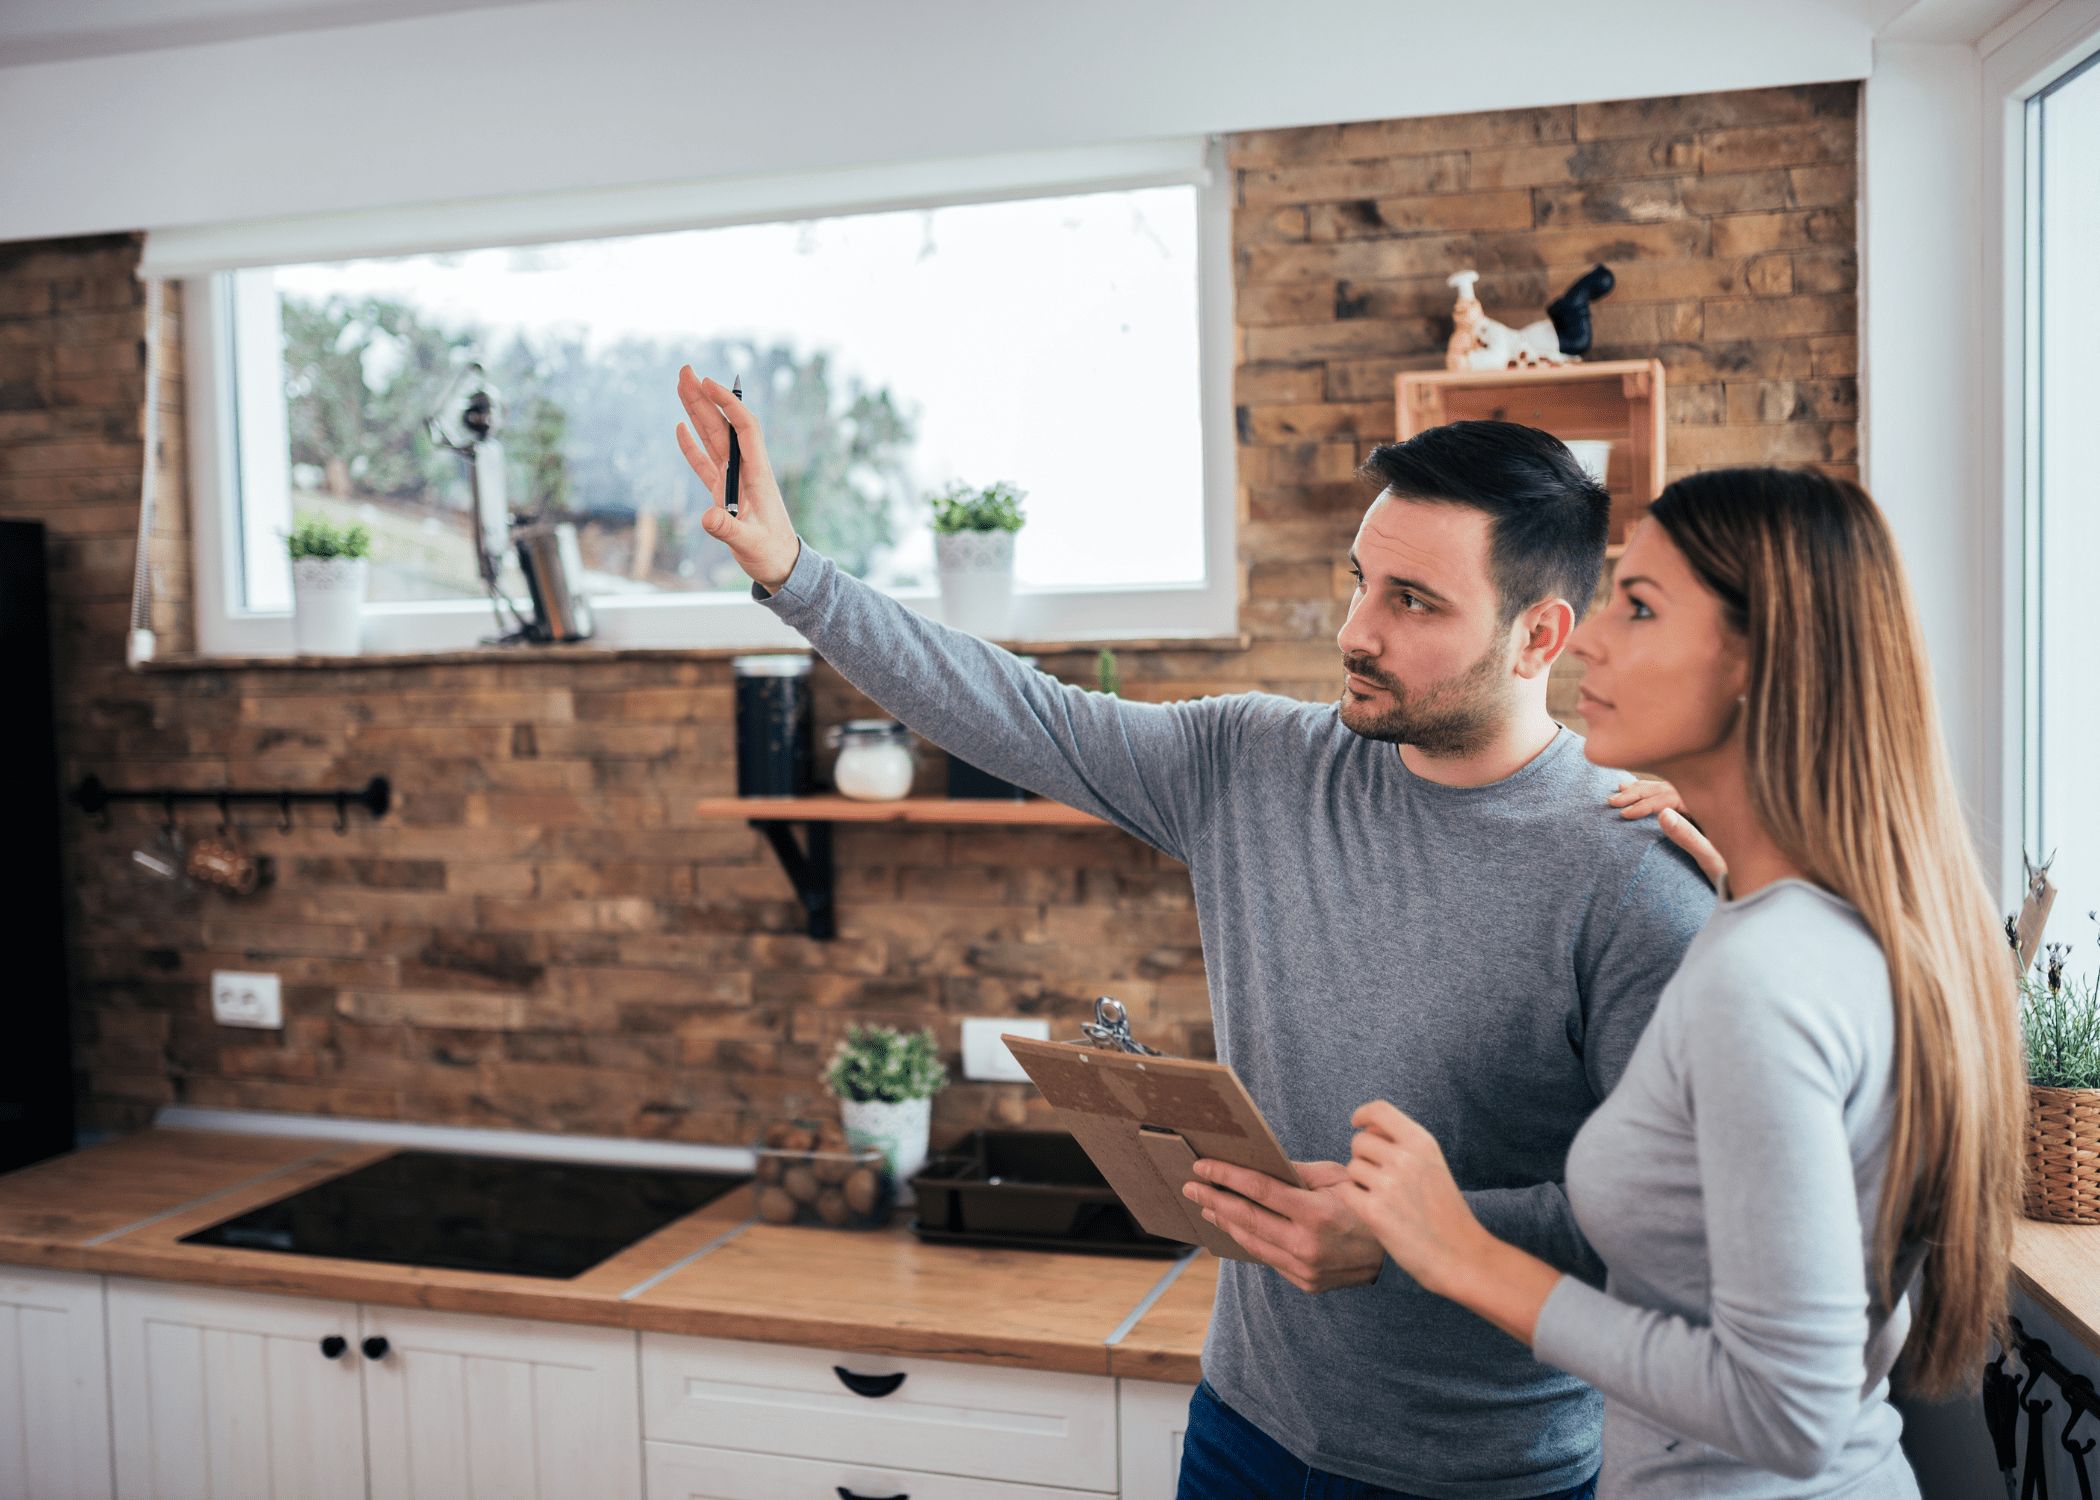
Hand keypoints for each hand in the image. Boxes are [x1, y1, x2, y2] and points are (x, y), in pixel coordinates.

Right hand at [675, 367, 800, 592]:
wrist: (782, 567)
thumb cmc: (772, 555)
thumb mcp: (750, 544)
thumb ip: (727, 530)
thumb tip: (707, 517)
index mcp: (757, 475)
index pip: (744, 429)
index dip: (728, 404)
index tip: (709, 383)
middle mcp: (745, 471)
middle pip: (723, 426)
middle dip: (705, 397)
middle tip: (685, 370)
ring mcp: (733, 480)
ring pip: (712, 438)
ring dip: (696, 412)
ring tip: (681, 386)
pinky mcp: (723, 492)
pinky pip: (705, 463)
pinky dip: (692, 446)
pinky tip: (680, 427)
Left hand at [1182, 1158, 1386, 1291]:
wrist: (1393, 1254)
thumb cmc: (1364, 1205)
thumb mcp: (1338, 1178)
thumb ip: (1298, 1172)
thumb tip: (1259, 1163)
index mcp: (1316, 1214)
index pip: (1259, 1190)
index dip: (1226, 1176)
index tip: (1202, 1165)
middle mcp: (1307, 1245)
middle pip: (1247, 1218)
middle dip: (1214, 1199)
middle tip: (1190, 1186)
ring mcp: (1305, 1269)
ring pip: (1252, 1242)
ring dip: (1224, 1222)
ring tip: (1206, 1206)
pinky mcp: (1305, 1283)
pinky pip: (1268, 1258)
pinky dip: (1248, 1240)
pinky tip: (1234, 1227)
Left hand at [1338, 1101, 1483, 1299]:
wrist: (1463, 1256)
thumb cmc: (1446, 1213)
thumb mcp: (1433, 1167)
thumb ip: (1402, 1144)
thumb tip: (1366, 1128)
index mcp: (1422, 1143)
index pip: (1379, 1110)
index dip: (1363, 1114)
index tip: (1357, 1123)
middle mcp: (1405, 1158)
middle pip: (1359, 1142)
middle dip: (1363, 1158)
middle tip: (1381, 1181)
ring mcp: (1389, 1184)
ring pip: (1352, 1168)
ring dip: (1361, 1182)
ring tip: (1386, 1200)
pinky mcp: (1374, 1210)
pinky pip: (1346, 1192)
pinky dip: (1355, 1201)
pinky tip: (1376, 1213)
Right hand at [1608, 778, 1727, 888]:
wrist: (1754, 874)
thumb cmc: (1733, 869)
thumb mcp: (1711, 857)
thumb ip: (1688, 836)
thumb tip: (1662, 814)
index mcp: (1709, 804)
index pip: (1668, 797)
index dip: (1644, 805)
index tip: (1624, 814)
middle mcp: (1708, 797)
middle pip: (1666, 787)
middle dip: (1637, 793)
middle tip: (1612, 801)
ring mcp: (1706, 799)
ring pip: (1669, 786)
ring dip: (1643, 788)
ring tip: (1620, 788)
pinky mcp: (1704, 806)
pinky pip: (1674, 790)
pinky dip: (1654, 788)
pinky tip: (1642, 788)